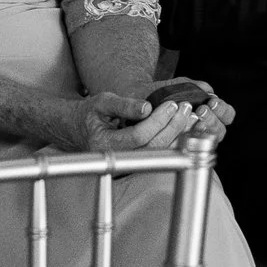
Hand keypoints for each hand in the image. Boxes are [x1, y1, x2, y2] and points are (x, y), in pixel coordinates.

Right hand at [47, 91, 198, 152]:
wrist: (78, 129)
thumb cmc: (90, 113)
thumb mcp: (102, 101)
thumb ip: (123, 104)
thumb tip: (147, 108)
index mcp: (103, 143)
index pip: (138, 135)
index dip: (158, 120)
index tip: (171, 104)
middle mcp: (114, 158)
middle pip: (152, 147)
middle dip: (172, 127)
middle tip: (185, 108)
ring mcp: (124, 165)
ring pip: (157, 153)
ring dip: (176, 134)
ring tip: (188, 116)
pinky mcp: (133, 164)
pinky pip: (156, 154)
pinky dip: (172, 140)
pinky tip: (182, 127)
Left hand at [131, 76, 234, 141]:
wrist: (135, 99)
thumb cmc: (157, 93)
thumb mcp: (176, 86)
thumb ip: (193, 87)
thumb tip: (208, 90)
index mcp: (209, 111)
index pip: (227, 115)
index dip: (223, 110)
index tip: (211, 102)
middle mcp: (203, 126)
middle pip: (221, 129)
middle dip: (213, 119)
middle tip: (202, 111)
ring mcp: (191, 137)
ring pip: (207, 140)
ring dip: (203, 128)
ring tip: (194, 117)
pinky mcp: (177, 146)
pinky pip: (189, 147)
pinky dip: (189, 139)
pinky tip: (183, 132)